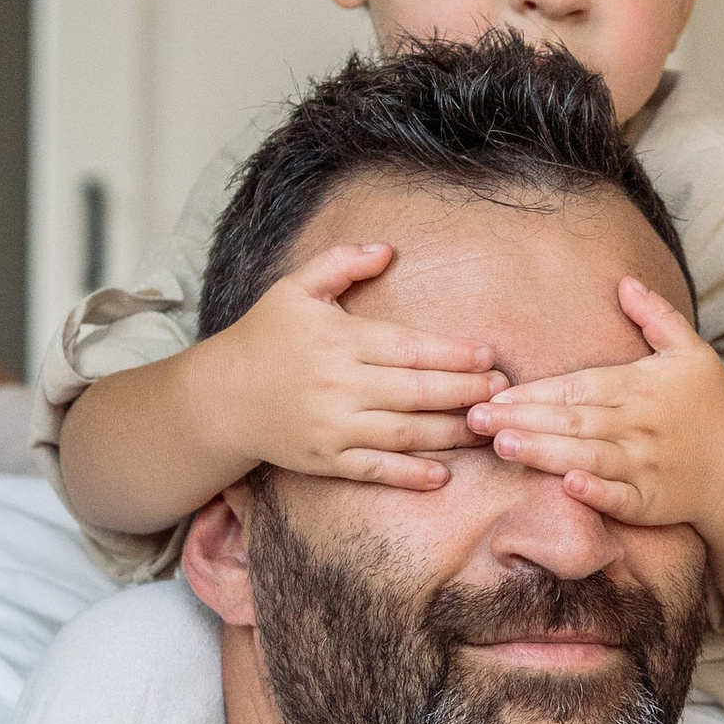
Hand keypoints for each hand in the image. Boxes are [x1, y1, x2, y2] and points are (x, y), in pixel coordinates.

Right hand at [192, 244, 505, 490]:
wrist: (220, 397)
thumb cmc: (265, 337)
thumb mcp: (295, 289)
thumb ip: (341, 263)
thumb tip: (387, 249)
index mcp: (339, 340)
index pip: (408, 347)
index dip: (453, 354)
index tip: (488, 356)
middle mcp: (339, 385)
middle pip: (416, 391)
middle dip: (465, 392)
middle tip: (503, 392)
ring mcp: (333, 427)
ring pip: (405, 433)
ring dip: (452, 433)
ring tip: (488, 428)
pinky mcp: (326, 460)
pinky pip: (376, 469)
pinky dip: (410, 474)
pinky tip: (442, 473)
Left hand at [468, 278, 723, 532]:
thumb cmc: (711, 406)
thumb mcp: (691, 352)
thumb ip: (656, 316)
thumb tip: (625, 280)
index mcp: (638, 387)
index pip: (577, 386)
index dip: (534, 392)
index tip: (492, 395)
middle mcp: (638, 424)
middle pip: (573, 419)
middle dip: (522, 419)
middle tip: (474, 419)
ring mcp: (645, 464)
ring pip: (588, 455)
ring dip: (545, 452)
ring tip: (503, 447)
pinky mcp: (651, 501)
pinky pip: (621, 497)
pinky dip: (597, 492)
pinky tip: (568, 486)